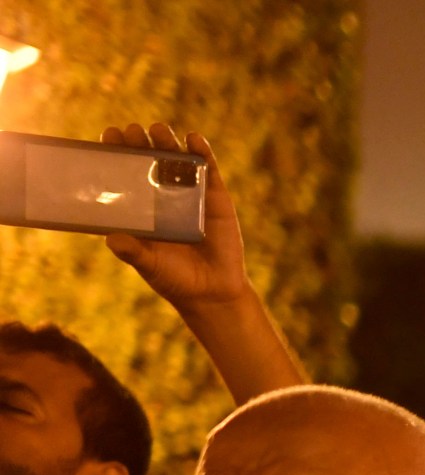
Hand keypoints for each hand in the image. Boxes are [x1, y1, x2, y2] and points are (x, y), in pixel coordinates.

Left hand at [99, 123, 253, 309]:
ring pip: (177, 161)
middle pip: (149, 162)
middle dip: (139, 143)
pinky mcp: (216, 199)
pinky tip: (194, 138)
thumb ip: (132, 251)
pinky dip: (203, 153)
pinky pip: (209, 171)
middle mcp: (163, 196)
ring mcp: (190, 195)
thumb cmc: (175, 279)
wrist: (214, 293)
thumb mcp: (149, 265)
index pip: (125, 174)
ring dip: (167, 142)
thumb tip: (111, 239)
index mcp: (141, 208)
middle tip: (130, 130)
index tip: (108, 136)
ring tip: (157, 129)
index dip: (116, 154)